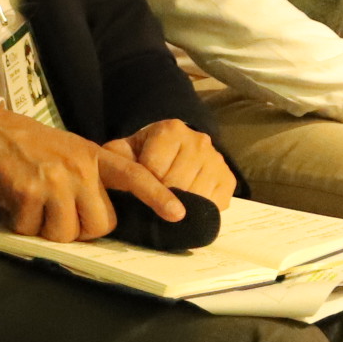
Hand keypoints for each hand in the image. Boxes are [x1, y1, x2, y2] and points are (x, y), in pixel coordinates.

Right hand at [0, 103, 182, 243]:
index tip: (178, 213)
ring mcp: (53, 180)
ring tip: (34, 206)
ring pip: (66, 234)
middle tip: (58, 213)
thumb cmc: (31, 148)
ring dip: (46, 229)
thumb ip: (92, 179)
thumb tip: (105, 219)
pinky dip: (19, 224)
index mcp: (94, 157)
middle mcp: (79, 168)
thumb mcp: (71, 153)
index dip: (157, 195)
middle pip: (99, 225)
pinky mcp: (27, 193)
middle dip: (80, 229)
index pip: (134, 176)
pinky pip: (32, 231)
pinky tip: (14, 204)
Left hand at [116, 117, 235, 209]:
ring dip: (181, 205)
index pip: (154, 169)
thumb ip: (115, 158)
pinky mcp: (228, 179)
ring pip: (195, 195)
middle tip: (153, 201)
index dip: (144, 184)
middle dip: (161, 197)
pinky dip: (199, 210)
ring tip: (170, 204)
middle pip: (176, 183)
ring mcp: (216, 160)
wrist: (176, 150)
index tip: (139, 187)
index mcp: (170, 130)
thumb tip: (114, 174)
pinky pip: (213, 204)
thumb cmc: (146, 154)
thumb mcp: (125, 151)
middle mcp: (198, 140)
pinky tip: (188, 205)